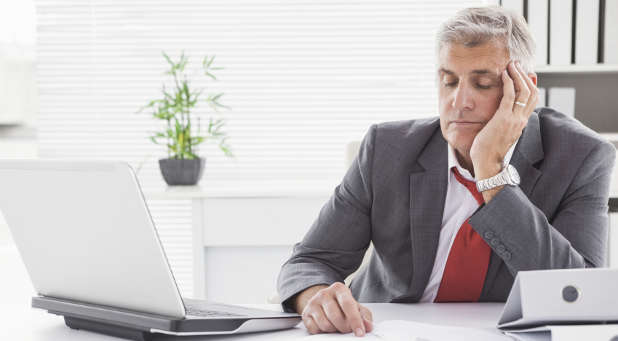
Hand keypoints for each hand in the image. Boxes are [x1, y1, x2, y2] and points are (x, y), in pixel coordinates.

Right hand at [295, 283, 372, 335]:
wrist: (324, 303)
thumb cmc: (342, 306)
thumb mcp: (356, 308)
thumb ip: (364, 316)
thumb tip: (368, 326)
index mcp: (339, 288)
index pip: (348, 305)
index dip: (355, 321)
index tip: (360, 333)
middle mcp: (324, 293)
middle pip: (336, 317)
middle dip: (344, 328)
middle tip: (347, 329)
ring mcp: (313, 303)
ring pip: (325, 325)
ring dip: (333, 330)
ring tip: (336, 325)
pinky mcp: (306, 313)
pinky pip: (315, 329)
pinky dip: (322, 332)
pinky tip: (326, 326)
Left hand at [469, 61, 537, 199]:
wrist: (487, 163)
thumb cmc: (489, 150)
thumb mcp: (500, 133)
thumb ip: (504, 122)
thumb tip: (500, 114)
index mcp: (521, 123)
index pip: (533, 99)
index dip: (531, 84)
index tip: (524, 73)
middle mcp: (521, 120)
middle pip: (532, 92)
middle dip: (525, 76)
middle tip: (517, 64)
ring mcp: (513, 119)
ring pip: (523, 91)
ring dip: (517, 75)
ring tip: (511, 65)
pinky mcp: (503, 119)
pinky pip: (509, 96)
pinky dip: (508, 82)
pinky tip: (503, 74)